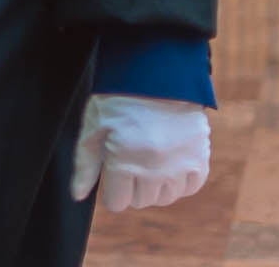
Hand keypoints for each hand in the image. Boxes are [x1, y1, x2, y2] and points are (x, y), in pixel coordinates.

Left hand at [71, 93, 210, 211]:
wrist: (157, 75)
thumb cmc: (118, 99)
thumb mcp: (93, 127)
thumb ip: (85, 164)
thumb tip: (78, 195)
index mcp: (125, 161)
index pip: (117, 202)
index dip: (111, 190)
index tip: (111, 175)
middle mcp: (155, 169)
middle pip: (141, 201)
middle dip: (130, 186)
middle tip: (128, 161)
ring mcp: (180, 166)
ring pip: (165, 198)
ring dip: (154, 186)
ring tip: (147, 160)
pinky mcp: (200, 159)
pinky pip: (190, 187)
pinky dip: (179, 181)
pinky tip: (168, 164)